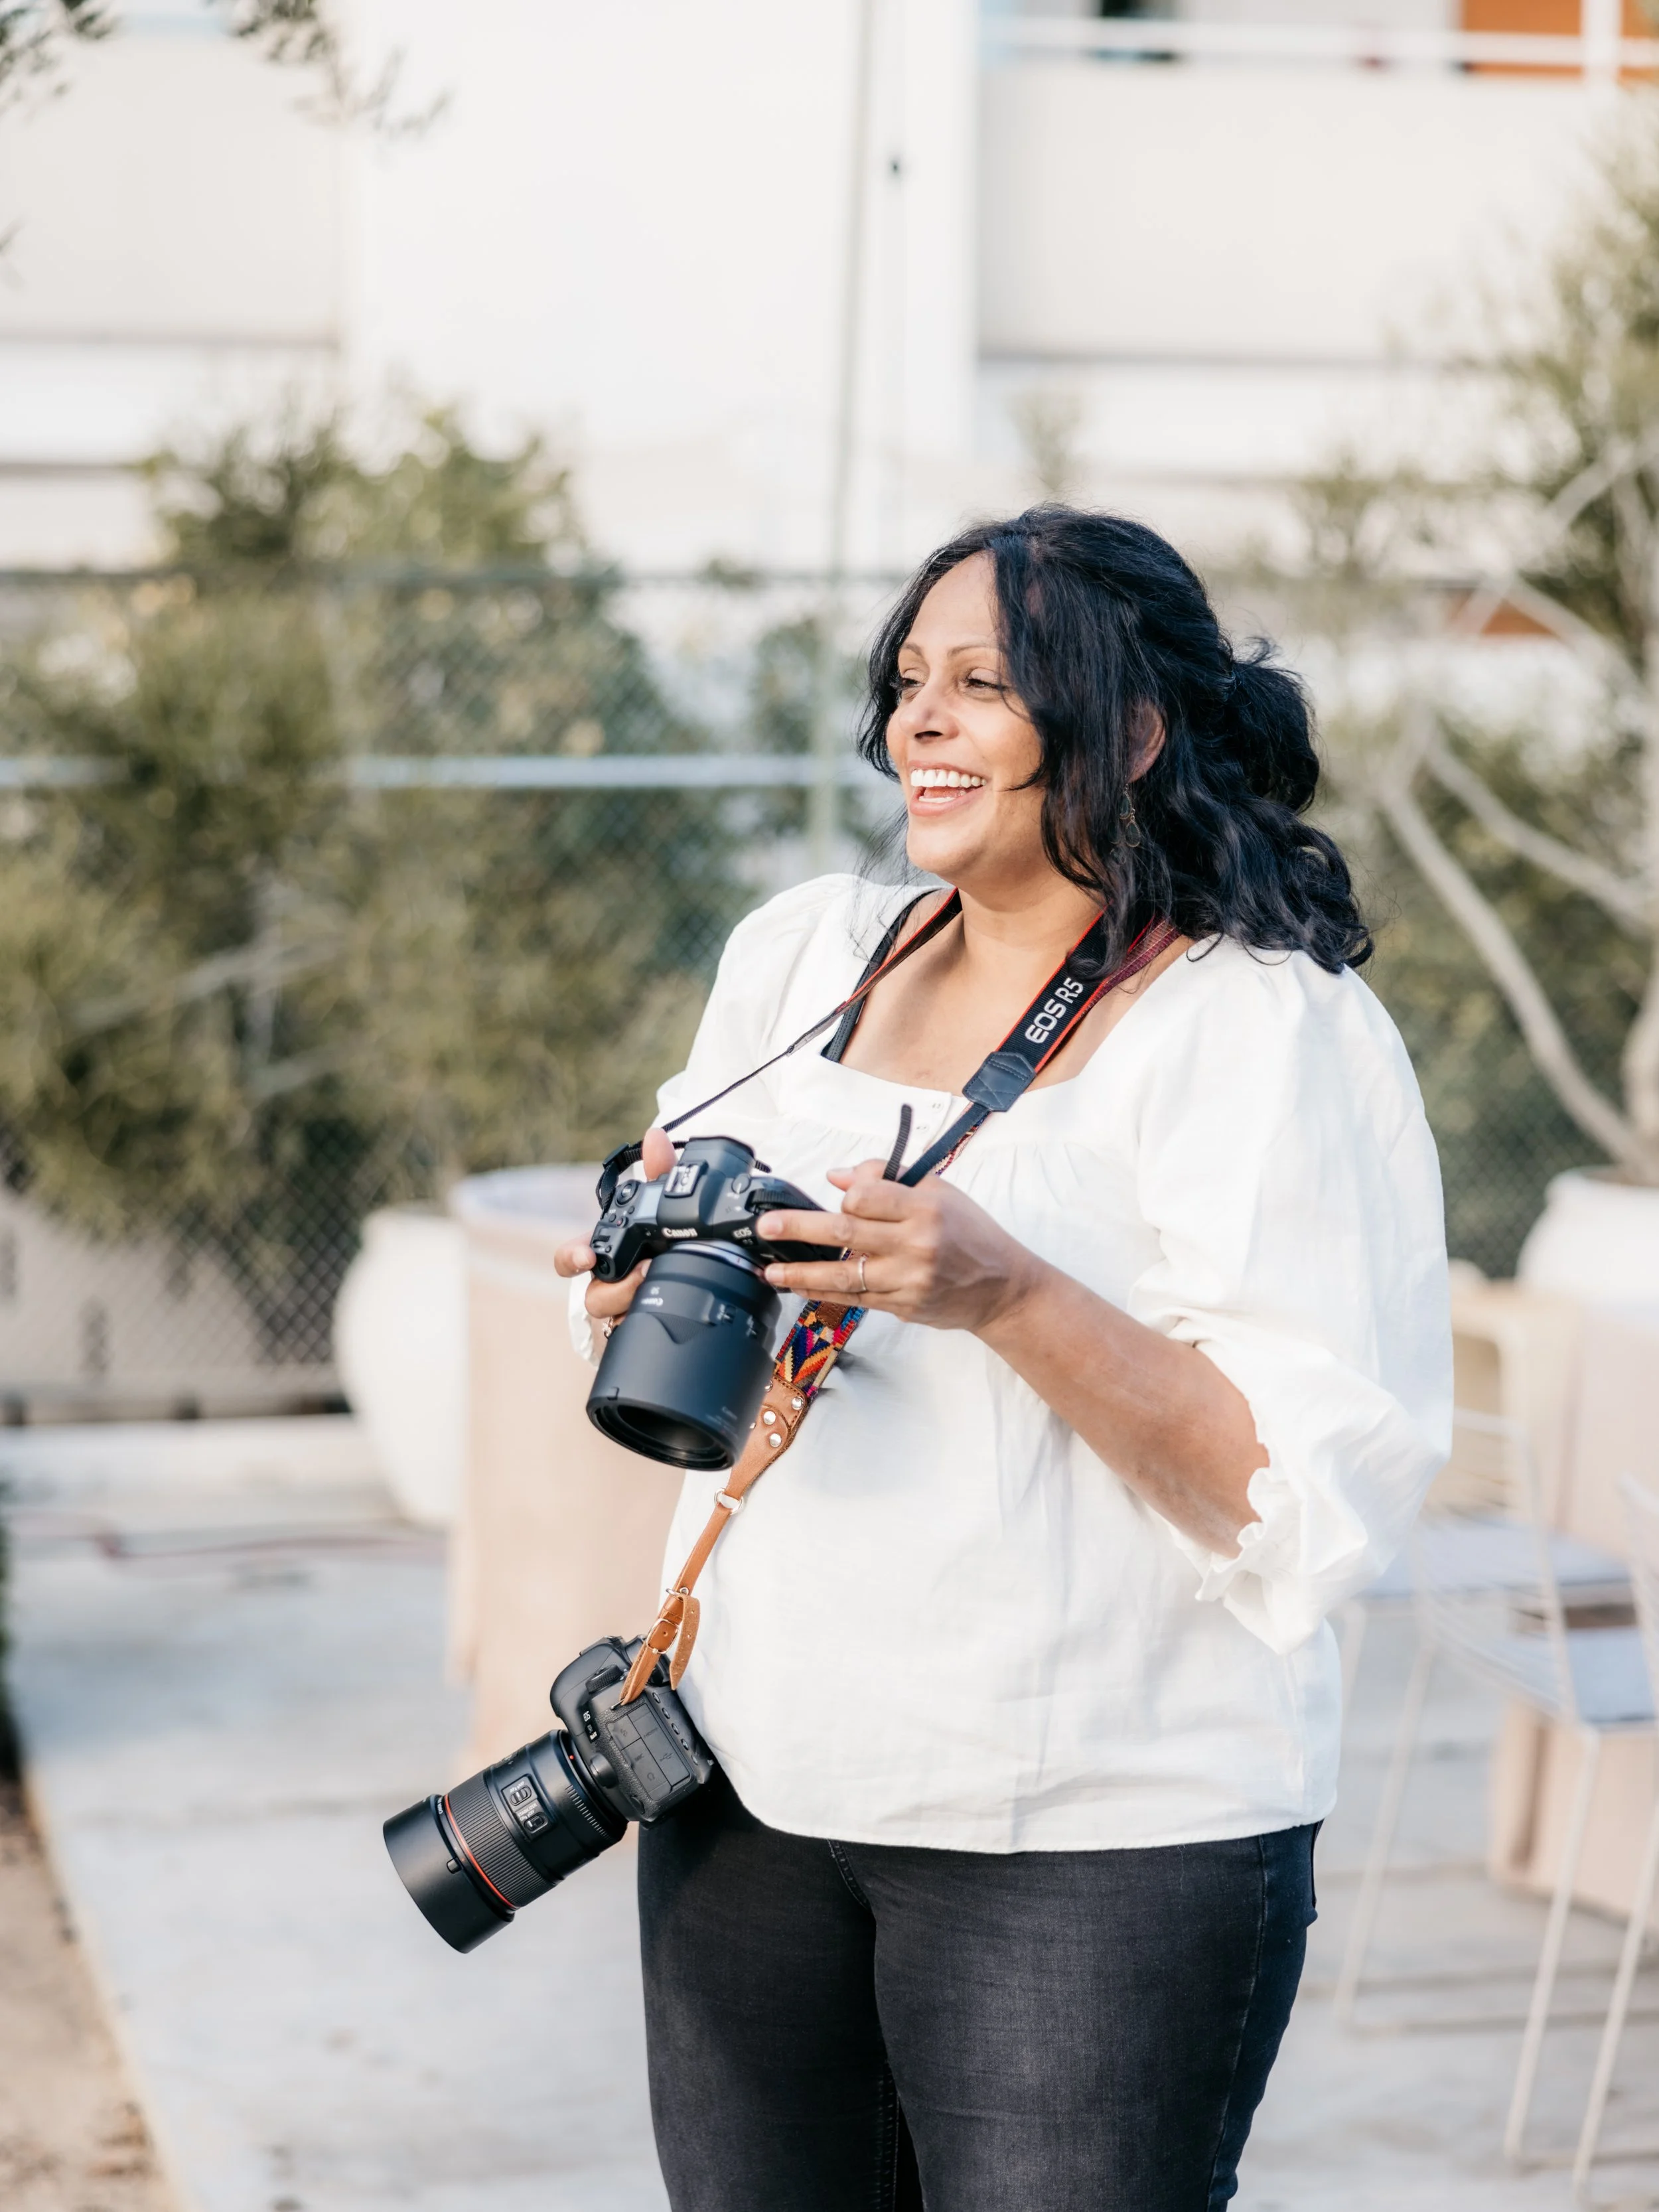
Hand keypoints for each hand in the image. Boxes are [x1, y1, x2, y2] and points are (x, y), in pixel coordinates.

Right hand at [554, 1125, 677, 1326]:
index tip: (587, 1257)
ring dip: (635, 1303)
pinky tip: (668, 1313)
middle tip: (646, 1271)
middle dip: (617, 1287)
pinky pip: (638, 1333)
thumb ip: (659, 1172)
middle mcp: (611, 1284)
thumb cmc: (670, 1239)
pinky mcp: (644, 1328)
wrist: (705, 1279)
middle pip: (594, 1297)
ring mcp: (626, 1310)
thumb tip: (654, 1137)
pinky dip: (651, 1322)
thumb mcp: (667, 1204)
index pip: (570, 1260)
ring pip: (615, 1319)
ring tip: (662, 1285)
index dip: (571, 1259)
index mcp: (608, 1253)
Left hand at [757, 1159, 1044, 1333]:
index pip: (867, 1196)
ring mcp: (908, 1280)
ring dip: (800, 1272)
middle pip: (845, 1232)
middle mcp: (916, 1244)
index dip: (845, 1195)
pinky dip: (823, 1291)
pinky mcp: (902, 1306)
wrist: (1002, 1287)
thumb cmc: (971, 1233)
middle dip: (798, 1228)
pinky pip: (854, 1297)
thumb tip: (839, 1178)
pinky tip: (799, 1285)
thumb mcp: (942, 1191)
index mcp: (926, 1207)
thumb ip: (890, 1180)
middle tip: (766, 1226)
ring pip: (842, 1274)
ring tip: (770, 1269)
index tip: (836, 1197)